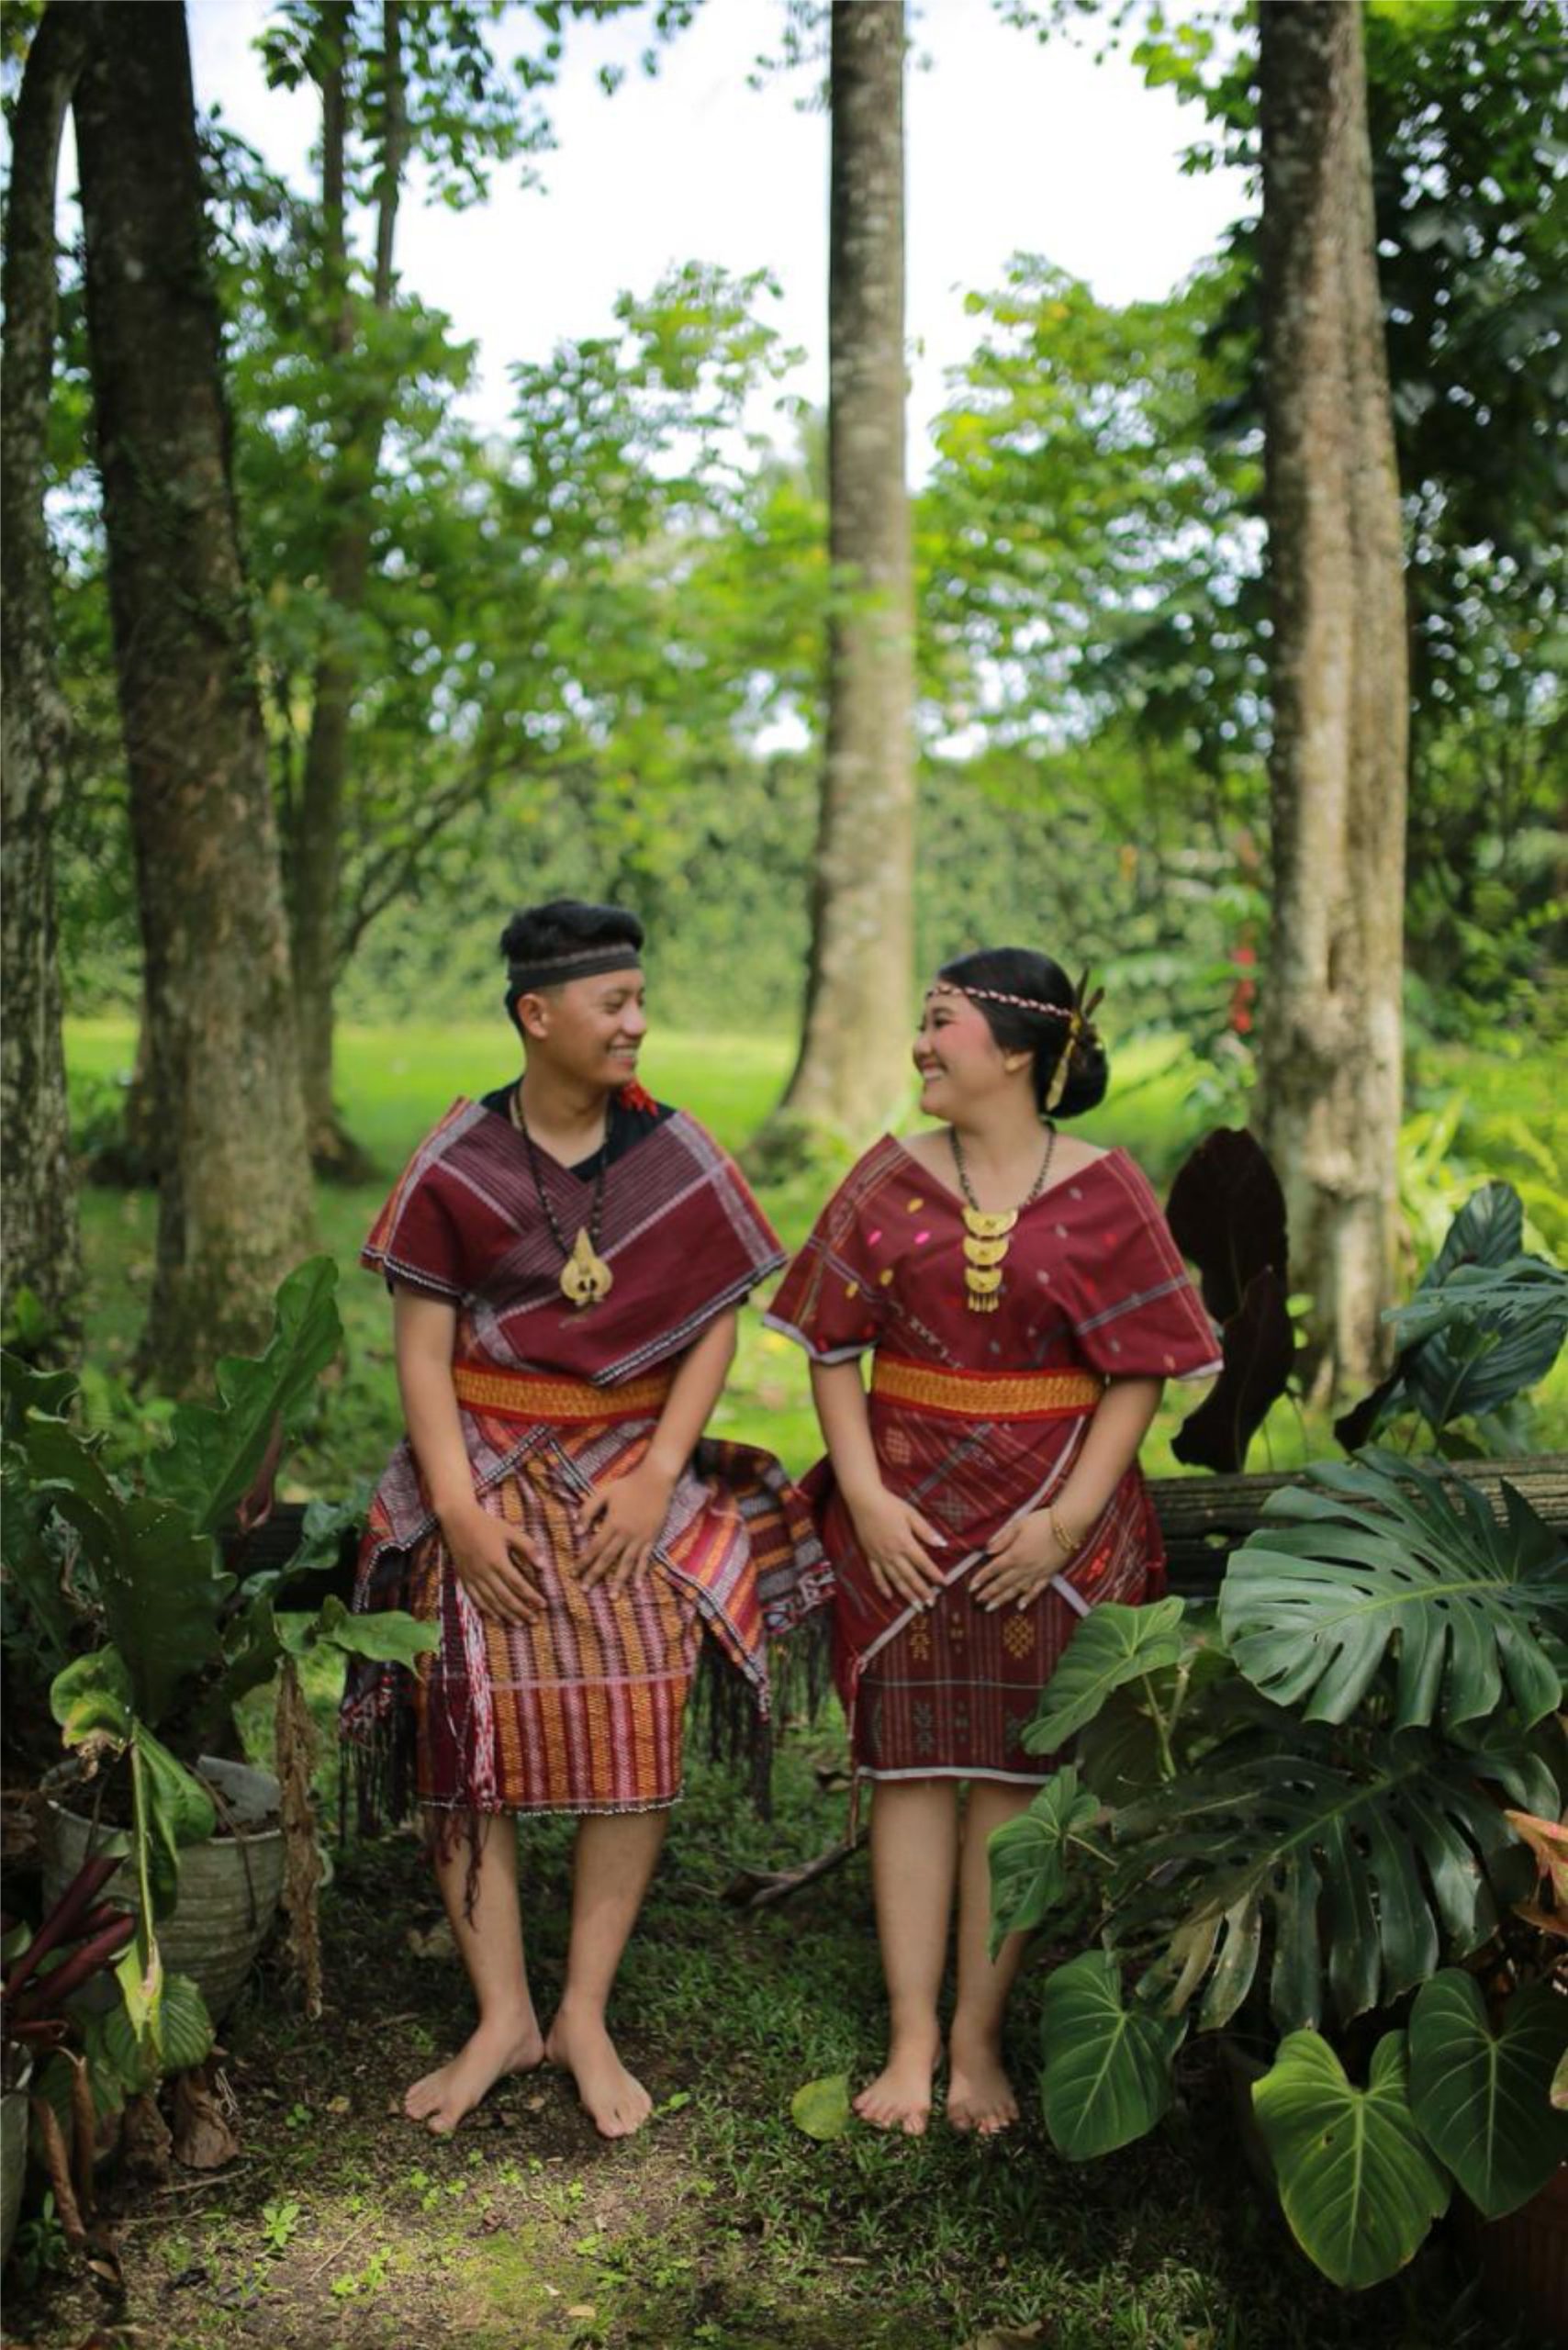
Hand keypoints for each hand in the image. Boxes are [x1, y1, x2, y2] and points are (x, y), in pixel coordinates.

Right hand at [440, 1497, 545, 1622]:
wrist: (458, 1520)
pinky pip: (476, 1599)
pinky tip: (496, 1617)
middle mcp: (484, 1573)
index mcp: (497, 1561)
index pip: (518, 1585)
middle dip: (521, 1610)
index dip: (531, 1597)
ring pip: (491, 1602)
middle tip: (534, 1620)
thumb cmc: (487, 1525)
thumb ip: (527, 1547)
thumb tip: (543, 1565)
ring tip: (519, 1623)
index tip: (543, 1605)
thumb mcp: (510, 1532)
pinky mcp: (464, 1578)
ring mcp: (473, 1577)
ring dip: (506, 1614)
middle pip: (505, 1597)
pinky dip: (487, 1610)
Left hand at [578, 1460, 675, 1592]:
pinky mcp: (652, 1539)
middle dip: (595, 1575)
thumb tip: (577, 1532)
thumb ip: (587, 1511)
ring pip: (626, 1563)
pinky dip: (640, 1573)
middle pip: (608, 1559)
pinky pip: (645, 1559)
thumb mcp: (603, 1493)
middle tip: (585, 1590)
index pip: (594, 1547)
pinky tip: (636, 1586)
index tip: (575, 1573)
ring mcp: (640, 1538)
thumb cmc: (627, 1486)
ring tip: (613, 1597)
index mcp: (612, 1523)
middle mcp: (625, 1534)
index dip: (584, 1561)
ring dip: (619, 1581)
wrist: (655, 1481)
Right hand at [846, 1485, 947, 1610]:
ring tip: (916, 1606)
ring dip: (906, 1594)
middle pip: (910, 1576)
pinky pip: (877, 1575)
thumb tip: (942, 1544)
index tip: (943, 1584)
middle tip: (931, 1603)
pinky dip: (883, 1587)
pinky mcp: (870, 1556)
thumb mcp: (911, 1514)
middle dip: (922, 1590)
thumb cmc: (890, 1505)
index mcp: (905, 1543)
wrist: (864, 1501)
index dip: (934, 1574)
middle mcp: (893, 1553)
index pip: (923, 1563)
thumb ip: (926, 1531)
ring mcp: (880, 1556)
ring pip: (895, 1580)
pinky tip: (889, 1597)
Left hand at [970, 1510, 1063, 1611]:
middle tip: (978, 1601)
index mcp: (1015, 1554)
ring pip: (1017, 1590)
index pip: (993, 1569)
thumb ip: (1002, 1539)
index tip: (971, 1587)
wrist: (1068, 1525)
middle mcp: (1024, 1567)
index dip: (981, 1578)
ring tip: (991, 1608)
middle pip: (1003, 1583)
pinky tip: (1020, 1606)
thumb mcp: (1018, 1525)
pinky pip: (1037, 1590)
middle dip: (989, 1593)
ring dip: (1003, 1599)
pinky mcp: (1049, 1574)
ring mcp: (1037, 1573)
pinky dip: (1028, 1599)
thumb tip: (987, 1551)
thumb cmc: (1042, 1521)